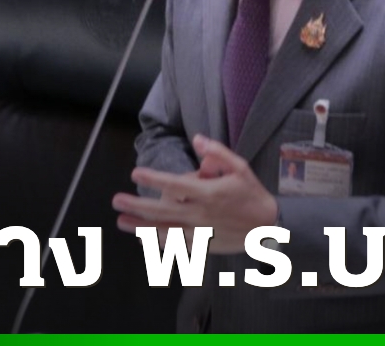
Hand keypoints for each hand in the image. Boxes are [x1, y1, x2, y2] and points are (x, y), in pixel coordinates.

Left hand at [112, 134, 277, 253]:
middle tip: (117, 200)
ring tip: (121, 221)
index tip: (135, 173)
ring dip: (140, 226)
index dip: (153, 179)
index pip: (174, 185)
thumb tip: (197, 139)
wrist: (267, 228)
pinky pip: (175, 244)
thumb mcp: (240, 168)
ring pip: (164, 231)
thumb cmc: (252, 195)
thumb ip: (217, 153)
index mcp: (209, 194)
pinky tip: (143, 237)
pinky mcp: (202, 245)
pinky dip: (158, 241)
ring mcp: (200, 233)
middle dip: (136, 205)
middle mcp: (201, 215)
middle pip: (161, 211)